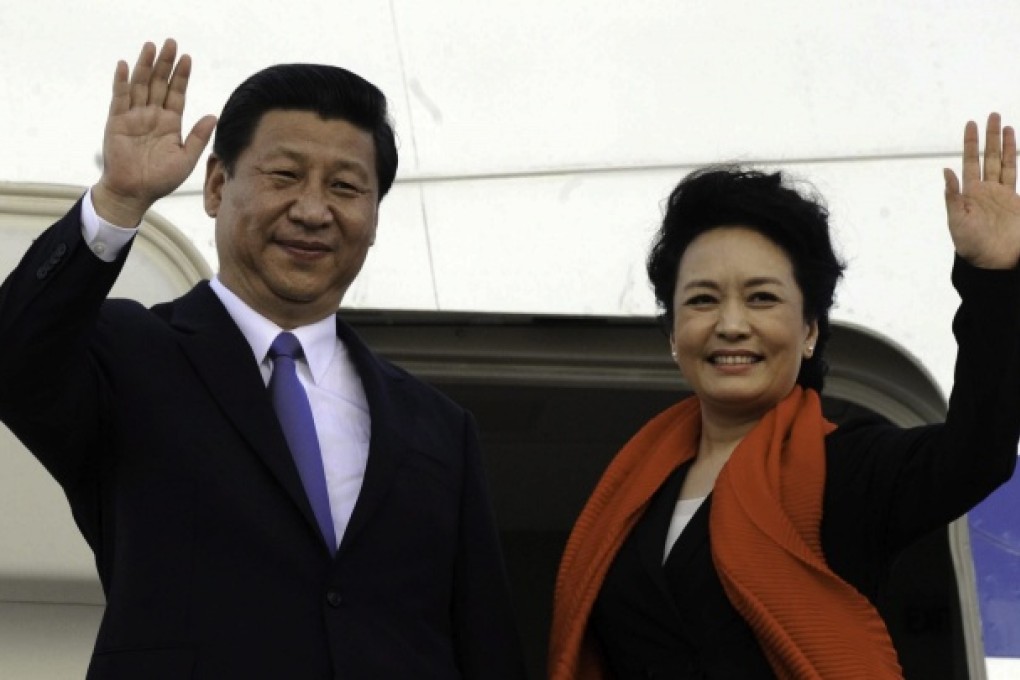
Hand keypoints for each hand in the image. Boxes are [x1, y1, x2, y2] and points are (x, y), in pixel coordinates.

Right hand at [92, 39, 216, 226]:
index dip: (181, 76)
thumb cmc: (161, 179)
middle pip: (159, 84)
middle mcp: (152, 115)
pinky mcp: (117, 122)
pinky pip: (119, 98)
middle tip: (170, 43)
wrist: (135, 193)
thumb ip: (198, 137)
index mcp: (170, 123)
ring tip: (151, 46)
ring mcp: (134, 117)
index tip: (187, 58)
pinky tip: (126, 66)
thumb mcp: (186, 159)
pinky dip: (122, 82)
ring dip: (145, 65)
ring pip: (140, 86)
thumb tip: (213, 116)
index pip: (177, 93)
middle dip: (165, 63)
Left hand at [944, 112, 1019, 269]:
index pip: (970, 162)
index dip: (971, 143)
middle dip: (989, 137)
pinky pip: (1014, 175)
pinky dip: (1014, 160)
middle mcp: (984, 191)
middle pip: (988, 157)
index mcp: (969, 193)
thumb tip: (945, 170)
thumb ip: (952, 196)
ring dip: (1004, 145)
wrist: (992, 263)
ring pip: (1003, 163)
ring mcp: (1001, 195)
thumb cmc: (970, 245)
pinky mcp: (1015, 202)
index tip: (971, 123)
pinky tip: (1015, 147)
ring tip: (1005, 125)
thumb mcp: (957, 220)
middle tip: (991, 114)